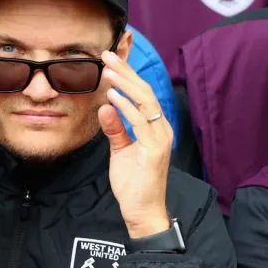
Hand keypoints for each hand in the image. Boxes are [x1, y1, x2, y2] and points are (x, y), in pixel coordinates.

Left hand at [98, 50, 172, 238]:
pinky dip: (126, 107)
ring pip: (146, 102)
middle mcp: (162, 129)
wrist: (142, 212)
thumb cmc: (134, 184)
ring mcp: (161, 139)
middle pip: (145, 92)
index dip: (128, 75)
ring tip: (107, 70)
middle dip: (126, 72)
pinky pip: (141, 122)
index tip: (110, 61)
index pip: (143, 94)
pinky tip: (112, 96)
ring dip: (125, 84)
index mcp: (156, 128)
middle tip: (107, 55)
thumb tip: (105, 107)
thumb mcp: (120, 151)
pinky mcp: (155, 150)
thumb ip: (115, 129)